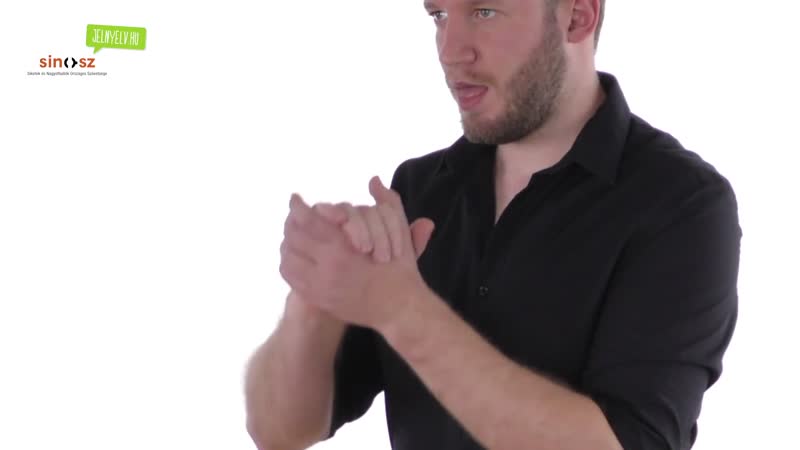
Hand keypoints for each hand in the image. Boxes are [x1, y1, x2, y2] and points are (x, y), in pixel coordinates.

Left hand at [279, 177, 434, 330]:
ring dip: (287, 242)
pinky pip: (292, 278)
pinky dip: (289, 263)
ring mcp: (320, 286)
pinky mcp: (318, 299)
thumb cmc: (400, 269)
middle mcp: (326, 267)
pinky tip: (296, 255)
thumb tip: (374, 180)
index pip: (307, 220)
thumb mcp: (399, 232)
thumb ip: (387, 202)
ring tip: (292, 234)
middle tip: (292, 216)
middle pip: (293, 237)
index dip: (297, 206)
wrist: (399, 308)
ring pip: (288, 257)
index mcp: (343, 248)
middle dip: (290, 223)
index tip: (295, 198)